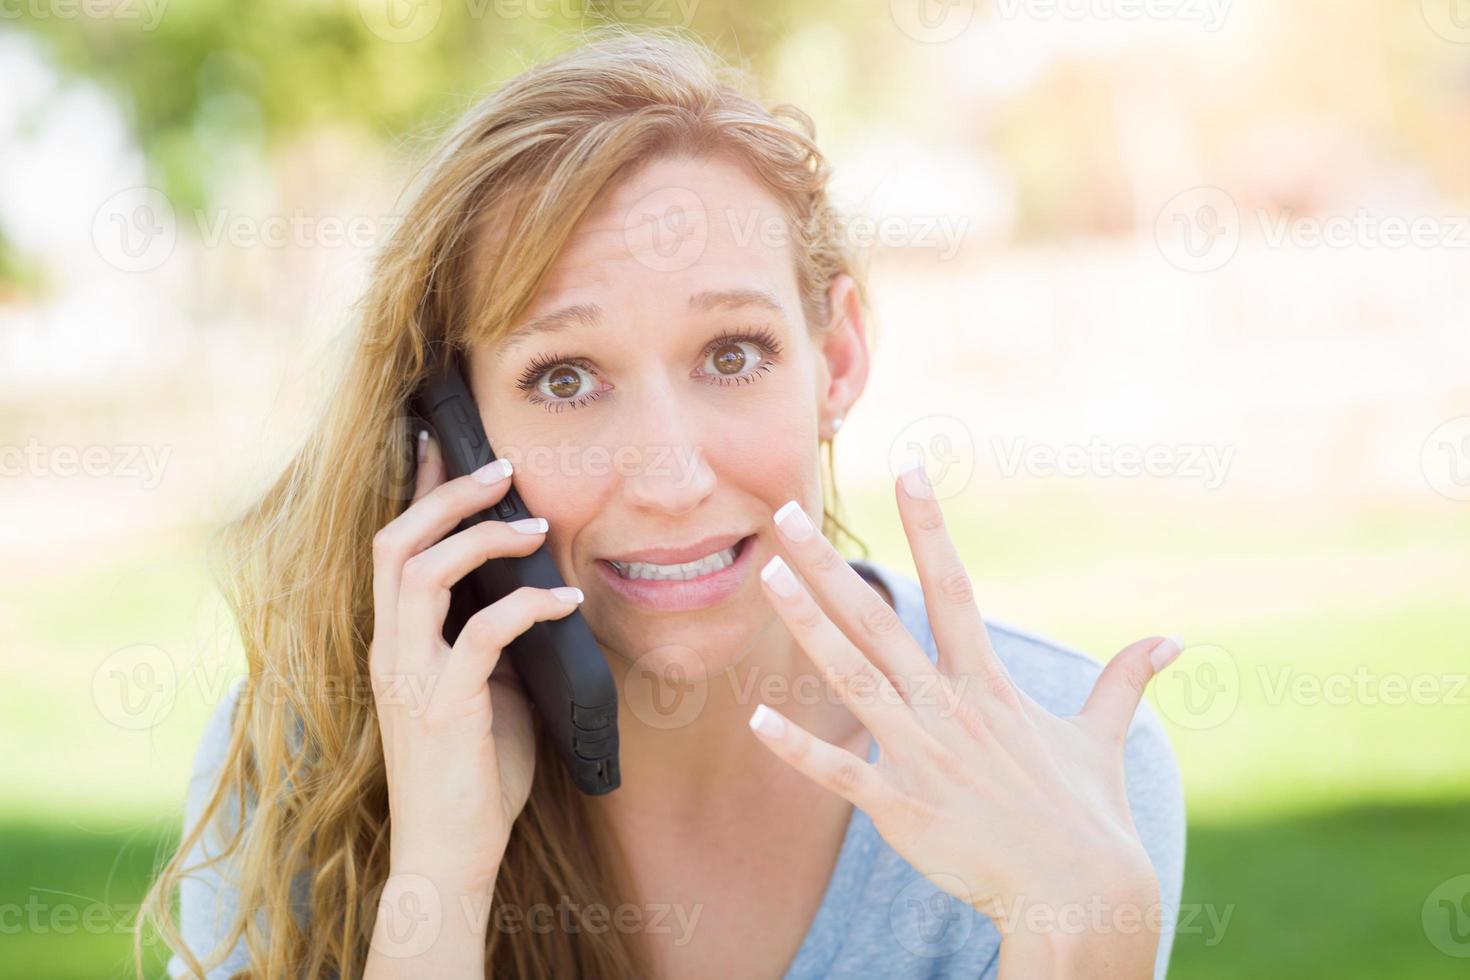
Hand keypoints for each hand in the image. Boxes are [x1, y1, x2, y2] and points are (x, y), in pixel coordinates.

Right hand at [369, 432, 583, 893]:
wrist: (449, 856)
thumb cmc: (471, 778)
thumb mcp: (481, 697)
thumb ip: (489, 646)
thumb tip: (534, 599)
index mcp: (395, 644)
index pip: (391, 548)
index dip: (415, 491)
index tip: (441, 442)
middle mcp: (391, 651)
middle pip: (395, 542)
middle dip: (446, 494)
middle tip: (500, 468)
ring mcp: (411, 676)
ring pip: (423, 571)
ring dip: (480, 537)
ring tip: (533, 524)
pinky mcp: (444, 705)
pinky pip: (483, 631)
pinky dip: (527, 604)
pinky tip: (565, 599)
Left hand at [750, 465, 1182, 976]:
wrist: (1082, 894)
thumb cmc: (1088, 817)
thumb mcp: (1104, 737)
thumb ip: (1123, 679)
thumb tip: (1173, 638)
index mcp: (988, 684)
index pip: (953, 585)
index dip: (928, 526)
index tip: (908, 469)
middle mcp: (949, 707)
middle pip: (878, 621)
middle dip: (827, 566)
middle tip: (782, 513)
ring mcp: (923, 755)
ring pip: (851, 677)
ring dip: (805, 626)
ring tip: (767, 576)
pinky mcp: (903, 806)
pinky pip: (841, 772)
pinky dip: (799, 749)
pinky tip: (756, 722)